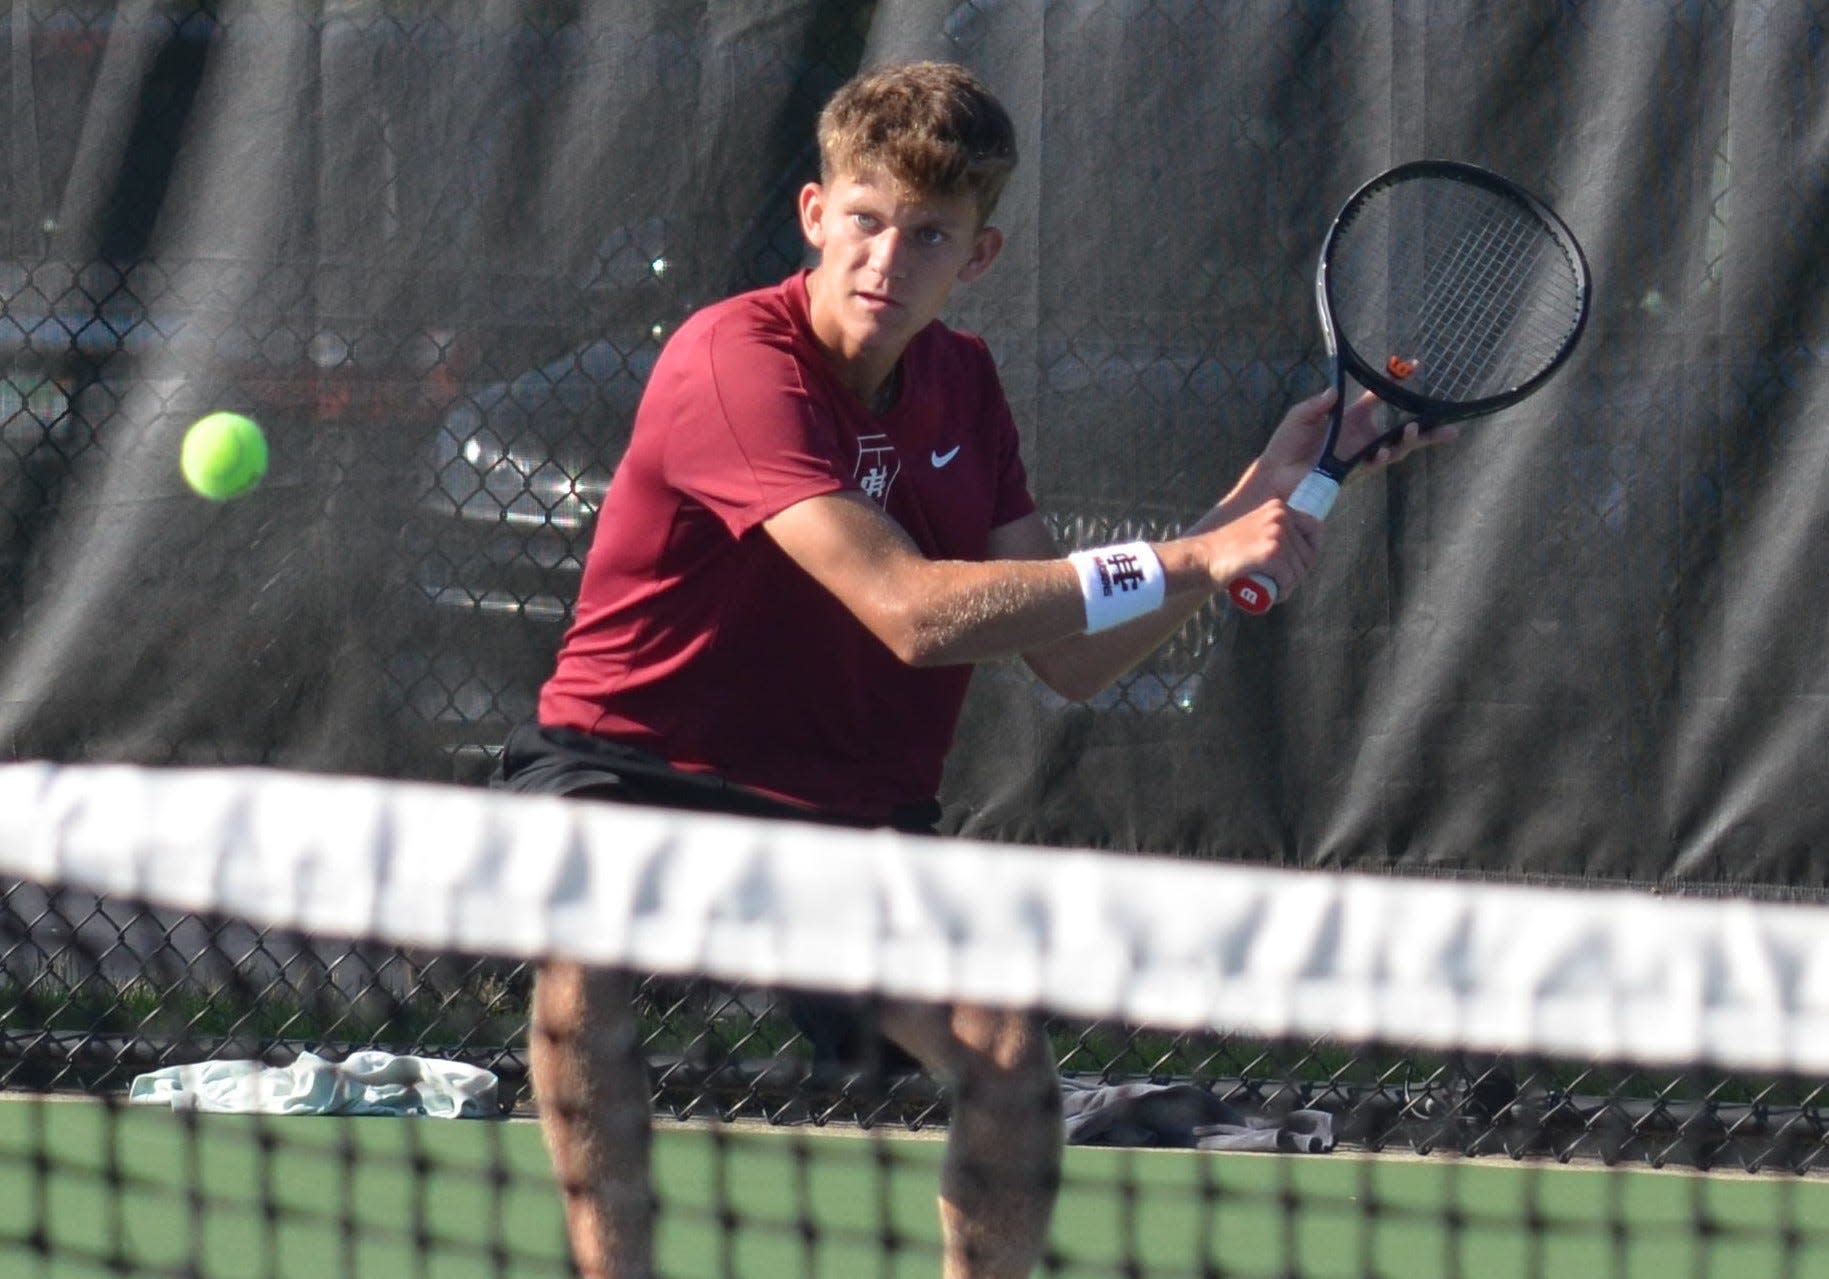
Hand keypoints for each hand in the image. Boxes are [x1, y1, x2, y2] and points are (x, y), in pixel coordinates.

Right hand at [1194, 497, 1321, 599]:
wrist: (1202, 557)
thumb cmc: (1226, 550)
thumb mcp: (1255, 529)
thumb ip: (1272, 528)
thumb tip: (1299, 547)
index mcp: (1279, 507)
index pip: (1315, 528)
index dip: (1313, 550)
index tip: (1300, 565)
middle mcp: (1281, 516)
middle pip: (1308, 553)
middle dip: (1300, 573)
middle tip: (1283, 583)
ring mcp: (1277, 533)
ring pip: (1299, 569)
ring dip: (1290, 585)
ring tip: (1276, 591)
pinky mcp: (1271, 552)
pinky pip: (1289, 578)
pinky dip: (1284, 591)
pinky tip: (1276, 595)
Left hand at [1232, 387, 1457, 506]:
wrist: (1275, 474)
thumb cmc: (1286, 445)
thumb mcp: (1302, 415)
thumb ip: (1319, 403)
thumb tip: (1335, 391)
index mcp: (1351, 419)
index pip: (1379, 398)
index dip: (1396, 384)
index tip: (1413, 367)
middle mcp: (1361, 437)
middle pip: (1401, 431)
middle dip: (1427, 430)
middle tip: (1450, 427)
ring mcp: (1360, 455)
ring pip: (1395, 449)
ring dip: (1408, 441)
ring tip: (1416, 431)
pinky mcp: (1352, 472)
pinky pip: (1374, 464)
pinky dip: (1381, 456)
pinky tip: (1384, 450)